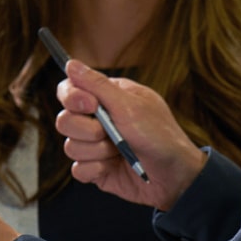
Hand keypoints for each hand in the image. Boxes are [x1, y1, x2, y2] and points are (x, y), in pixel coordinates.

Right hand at [56, 60, 206, 210]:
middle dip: (88, 130)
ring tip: (120, 152)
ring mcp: (95, 146)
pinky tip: (114, 166)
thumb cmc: (160, 135)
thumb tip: (70, 64)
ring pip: (70, 147)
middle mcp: (97, 120)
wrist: (175, 176)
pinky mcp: (95, 169)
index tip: (91, 105)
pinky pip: (78, 169)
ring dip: (97, 151)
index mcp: (106, 98)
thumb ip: (97, 85)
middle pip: (65, 120)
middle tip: (110, 133)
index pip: (69, 90)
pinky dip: (97, 169)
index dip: (72, 98)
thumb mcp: (130, 105)